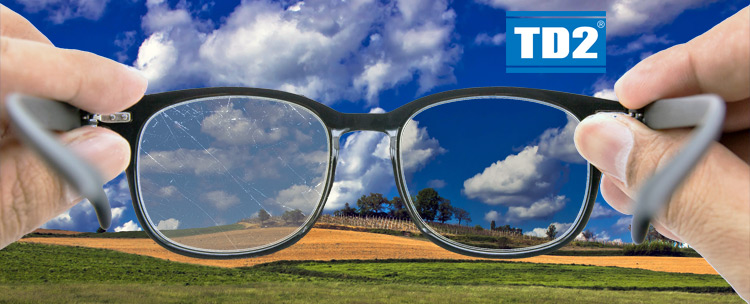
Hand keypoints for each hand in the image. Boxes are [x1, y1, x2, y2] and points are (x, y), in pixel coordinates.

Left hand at [0, 5, 146, 248]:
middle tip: (85, 110)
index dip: (80, 73)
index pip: (7, 60)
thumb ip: (35, 187)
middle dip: (49, 61)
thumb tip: (107, 151)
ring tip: (42, 136)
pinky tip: (9, 137)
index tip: (131, 87)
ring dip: (25, 79)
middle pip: (1, 33)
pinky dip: (4, 92)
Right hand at [574, 7, 748, 298]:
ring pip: (744, 124)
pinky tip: (681, 204)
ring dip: (687, 157)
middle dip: (676, 120)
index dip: (688, 61)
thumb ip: (678, 183)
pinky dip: (717, 181)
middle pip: (745, 84)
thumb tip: (601, 135)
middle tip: (622, 155)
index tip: (628, 92)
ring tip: (639, 191)